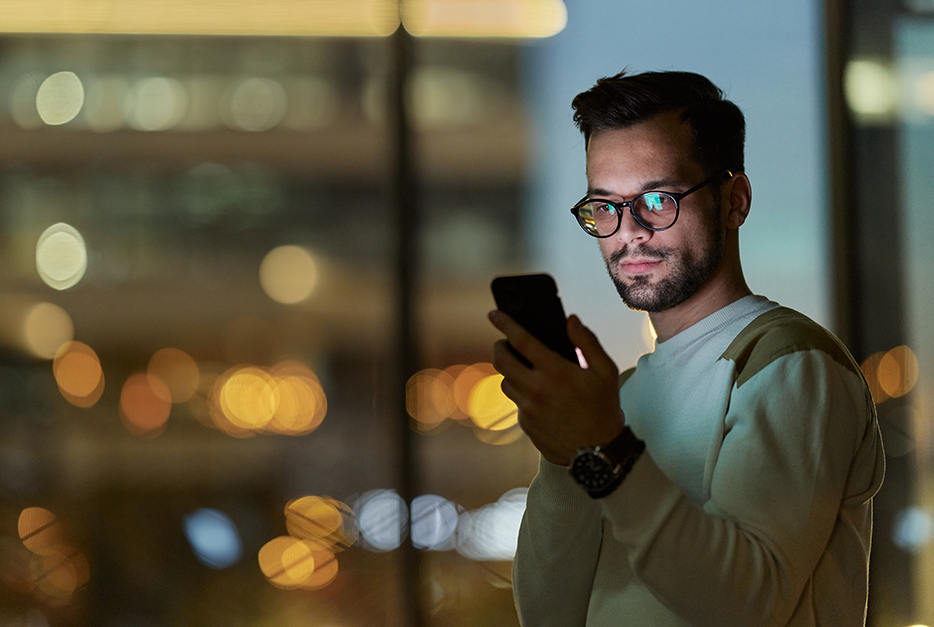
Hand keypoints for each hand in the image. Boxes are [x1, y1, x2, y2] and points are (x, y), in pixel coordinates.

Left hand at [489, 311, 624, 465]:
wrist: (598, 452)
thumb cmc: (604, 407)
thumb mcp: (606, 371)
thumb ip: (587, 342)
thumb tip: (571, 320)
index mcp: (556, 372)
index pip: (521, 340)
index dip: (505, 323)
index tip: (494, 314)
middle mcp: (536, 389)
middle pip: (501, 360)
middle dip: (500, 346)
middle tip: (506, 342)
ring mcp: (528, 408)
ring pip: (505, 381)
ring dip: (510, 370)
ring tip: (524, 368)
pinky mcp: (525, 424)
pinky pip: (516, 401)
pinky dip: (522, 392)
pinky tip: (538, 394)